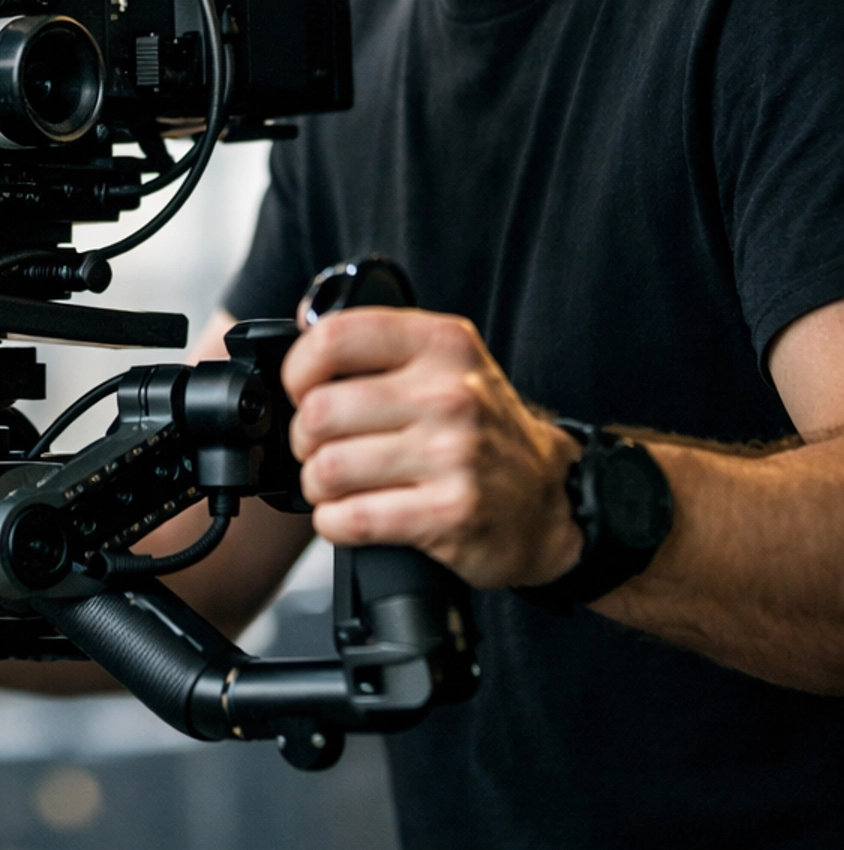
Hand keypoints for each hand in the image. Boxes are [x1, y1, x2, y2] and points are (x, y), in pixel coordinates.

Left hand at [284, 304, 583, 589]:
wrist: (550, 500)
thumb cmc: (482, 430)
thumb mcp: (446, 365)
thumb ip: (380, 345)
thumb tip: (300, 327)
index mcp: (443, 344)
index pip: (334, 339)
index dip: (298, 370)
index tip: (302, 391)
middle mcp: (451, 394)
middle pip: (319, 412)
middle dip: (303, 439)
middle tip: (320, 448)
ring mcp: (454, 455)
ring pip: (327, 469)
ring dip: (317, 485)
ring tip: (336, 485)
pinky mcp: (451, 513)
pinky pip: (351, 518)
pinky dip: (334, 522)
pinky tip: (351, 514)